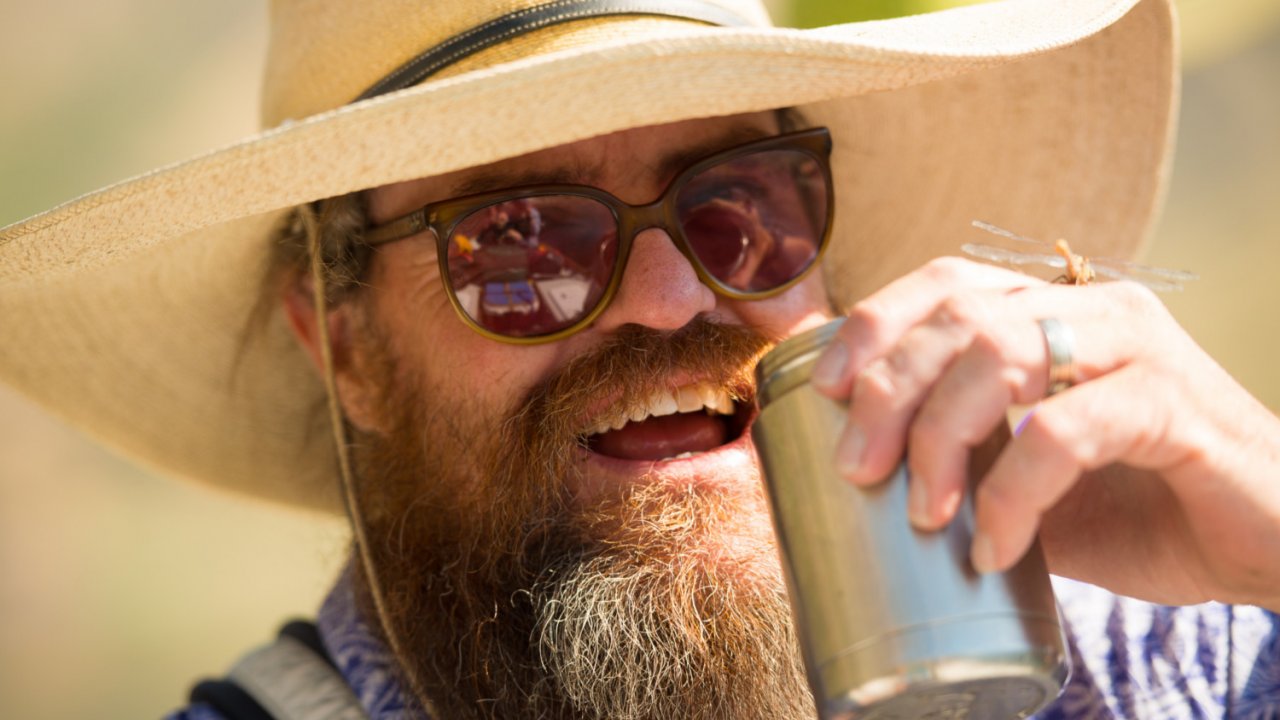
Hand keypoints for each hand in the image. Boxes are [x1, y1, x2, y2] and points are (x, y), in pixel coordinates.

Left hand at [810, 257, 1279, 609]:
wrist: (1267, 543)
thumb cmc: (1140, 506)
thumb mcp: (1026, 479)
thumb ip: (964, 460)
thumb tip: (857, 476)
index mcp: (1055, 312)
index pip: (945, 282)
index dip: (875, 324)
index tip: (823, 390)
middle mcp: (1094, 309)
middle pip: (958, 315)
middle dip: (887, 390)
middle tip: (856, 467)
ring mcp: (1138, 347)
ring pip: (1001, 353)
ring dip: (940, 434)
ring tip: (922, 511)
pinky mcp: (1174, 402)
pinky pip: (1064, 430)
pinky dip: (1012, 493)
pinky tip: (996, 547)